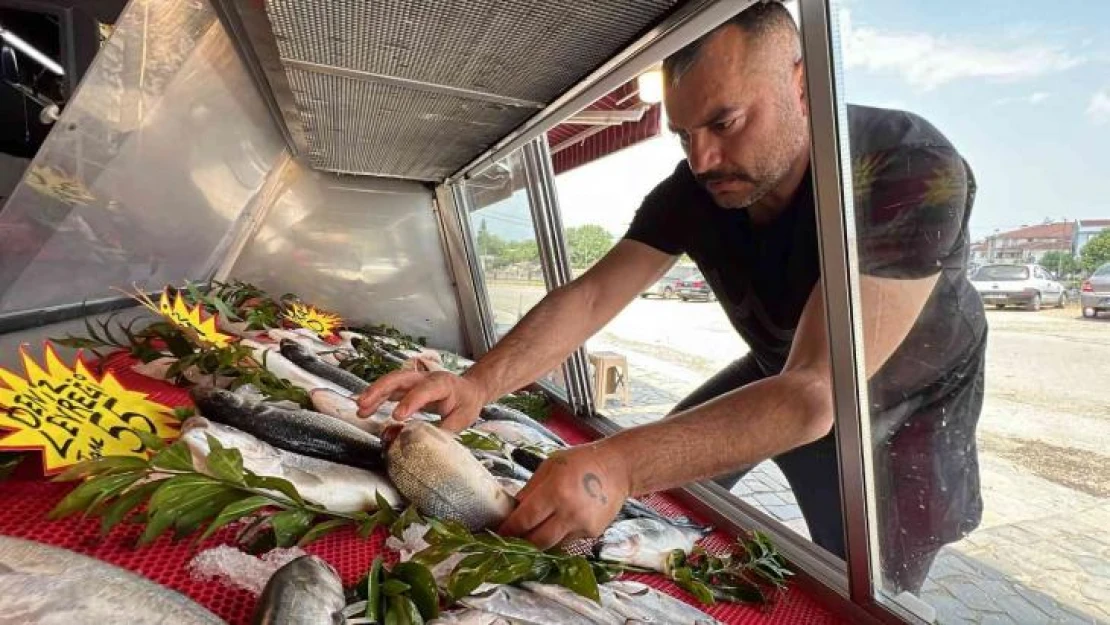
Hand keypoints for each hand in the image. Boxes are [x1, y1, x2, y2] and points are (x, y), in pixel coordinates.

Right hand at [356, 370, 486, 431]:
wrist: (469, 390)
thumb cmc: (465, 404)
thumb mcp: (461, 421)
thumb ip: (440, 431)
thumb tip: (417, 444)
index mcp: (443, 384)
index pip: (424, 391)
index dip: (410, 402)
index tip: (397, 416)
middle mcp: (425, 378)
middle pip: (400, 378)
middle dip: (380, 390)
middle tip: (364, 405)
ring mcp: (415, 380)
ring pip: (391, 382)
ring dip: (374, 393)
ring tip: (360, 409)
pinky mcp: (408, 386)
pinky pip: (390, 389)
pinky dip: (376, 397)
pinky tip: (364, 409)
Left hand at [498, 442, 629, 549]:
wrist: (618, 469)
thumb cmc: (582, 462)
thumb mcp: (551, 466)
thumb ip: (531, 489)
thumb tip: (513, 509)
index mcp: (555, 491)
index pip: (525, 519)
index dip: (508, 529)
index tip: (498, 532)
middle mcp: (569, 512)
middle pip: (537, 541)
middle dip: (521, 541)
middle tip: (510, 538)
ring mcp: (582, 526)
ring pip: (552, 546)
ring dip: (538, 542)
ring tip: (530, 534)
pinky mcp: (592, 534)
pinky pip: (567, 542)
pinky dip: (557, 538)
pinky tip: (554, 527)